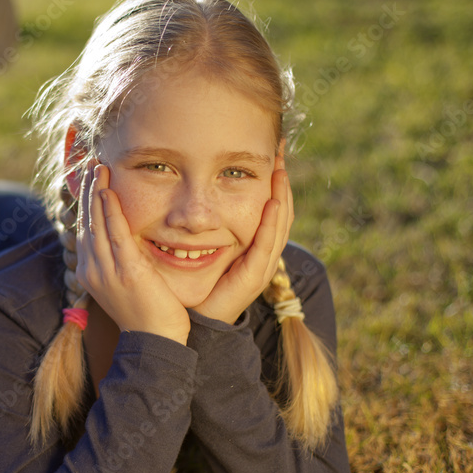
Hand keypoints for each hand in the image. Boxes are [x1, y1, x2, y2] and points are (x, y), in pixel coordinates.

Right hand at [76, 164, 190, 344]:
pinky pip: (115, 234)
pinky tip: (108, 192)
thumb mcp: (124, 288)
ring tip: (98, 168)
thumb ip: (119, 264)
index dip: (86, 205)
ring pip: (97, 223)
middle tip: (90, 165)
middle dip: (87, 191)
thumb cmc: (146, 316)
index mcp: (91, 274)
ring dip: (96, 192)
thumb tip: (122, 245)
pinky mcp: (127, 270)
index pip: (85, 231)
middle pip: (86, 222)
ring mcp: (108, 271)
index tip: (90, 182)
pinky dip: (110, 211)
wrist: (155, 342)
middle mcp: (93, 270)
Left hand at [193, 152, 293, 324]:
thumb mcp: (197, 245)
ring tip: (281, 168)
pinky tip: (274, 200)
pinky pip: (267, 243)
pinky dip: (272, 220)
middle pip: (281, 211)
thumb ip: (199, 224)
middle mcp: (262, 254)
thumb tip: (190, 194)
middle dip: (281, 180)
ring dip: (282, 194)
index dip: (272, 181)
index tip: (269, 151)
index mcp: (252, 246)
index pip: (269, 207)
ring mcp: (261, 265)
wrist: (190, 322)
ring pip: (280, 224)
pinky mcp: (254, 276)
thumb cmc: (192, 285)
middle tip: (279, 150)